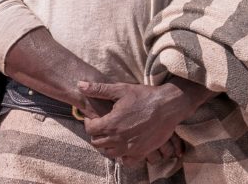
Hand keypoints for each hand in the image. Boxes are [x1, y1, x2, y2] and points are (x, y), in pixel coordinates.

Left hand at [77, 81, 193, 160]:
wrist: (168, 106)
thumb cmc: (144, 96)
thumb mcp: (120, 89)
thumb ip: (98, 89)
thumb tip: (79, 85)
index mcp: (111, 124)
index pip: (90, 129)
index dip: (89, 122)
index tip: (93, 117)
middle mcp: (118, 139)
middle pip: (97, 143)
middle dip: (96, 134)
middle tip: (102, 126)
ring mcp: (130, 148)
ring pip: (110, 153)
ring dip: (107, 145)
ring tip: (112, 135)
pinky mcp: (141, 152)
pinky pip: (126, 161)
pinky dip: (122, 156)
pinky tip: (124, 145)